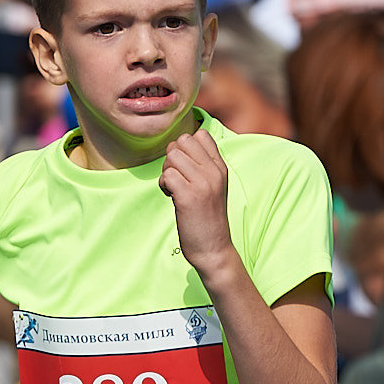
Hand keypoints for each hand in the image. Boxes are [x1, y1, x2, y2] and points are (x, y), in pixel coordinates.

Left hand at [160, 129, 237, 282]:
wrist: (214, 249)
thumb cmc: (207, 218)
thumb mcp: (212, 186)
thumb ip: (202, 165)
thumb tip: (177, 146)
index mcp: (220, 167)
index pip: (200, 135)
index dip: (184, 148)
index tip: (186, 167)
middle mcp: (214, 172)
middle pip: (182, 141)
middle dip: (172, 157)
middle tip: (176, 178)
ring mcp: (203, 183)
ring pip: (172, 156)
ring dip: (166, 171)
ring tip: (174, 189)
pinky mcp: (189, 197)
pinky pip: (167, 175)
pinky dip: (163, 185)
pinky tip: (171, 198)